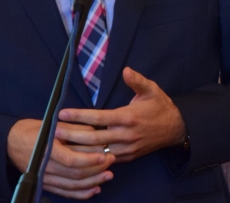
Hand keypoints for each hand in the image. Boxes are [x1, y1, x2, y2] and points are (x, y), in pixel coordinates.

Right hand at [7, 119, 114, 199]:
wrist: (10, 143)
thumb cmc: (33, 130)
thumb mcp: (53, 124)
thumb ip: (74, 130)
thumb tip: (95, 134)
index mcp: (47, 150)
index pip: (71, 160)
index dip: (89, 160)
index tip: (104, 155)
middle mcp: (45, 167)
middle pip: (74, 174)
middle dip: (96, 169)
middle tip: (111, 161)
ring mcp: (45, 178)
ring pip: (72, 185)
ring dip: (92, 182)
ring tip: (108, 176)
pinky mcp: (45, 184)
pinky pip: (65, 192)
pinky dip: (80, 193)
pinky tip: (94, 189)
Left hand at [58, 67, 186, 162]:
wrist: (176, 129)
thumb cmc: (160, 107)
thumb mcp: (151, 89)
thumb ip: (137, 80)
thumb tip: (126, 70)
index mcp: (128, 117)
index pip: (98, 118)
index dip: (78, 116)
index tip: (62, 114)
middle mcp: (125, 135)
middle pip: (92, 138)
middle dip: (71, 135)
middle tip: (53, 131)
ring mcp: (126, 148)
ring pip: (97, 152)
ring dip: (78, 149)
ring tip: (59, 145)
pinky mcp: (128, 157)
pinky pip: (106, 159)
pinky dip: (91, 157)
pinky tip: (77, 154)